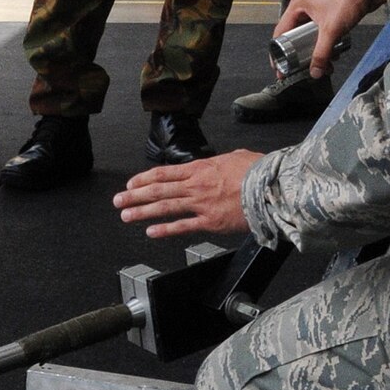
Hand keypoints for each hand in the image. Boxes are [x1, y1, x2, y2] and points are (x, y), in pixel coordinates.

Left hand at [114, 150, 262, 237]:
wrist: (270, 187)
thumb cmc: (257, 171)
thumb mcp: (235, 157)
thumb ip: (221, 162)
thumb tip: (220, 162)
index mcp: (201, 168)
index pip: (164, 173)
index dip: (144, 179)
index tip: (131, 184)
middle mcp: (196, 185)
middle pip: (158, 189)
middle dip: (135, 196)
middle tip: (118, 201)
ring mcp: (201, 204)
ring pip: (165, 207)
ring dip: (142, 212)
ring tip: (126, 216)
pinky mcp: (210, 222)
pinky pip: (182, 226)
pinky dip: (165, 230)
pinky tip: (151, 232)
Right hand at [278, 0, 388, 76]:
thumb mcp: (331, 30)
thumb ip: (322, 53)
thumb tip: (315, 72)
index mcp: (298, 3)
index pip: (281, 31)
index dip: (278, 52)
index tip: (280, 68)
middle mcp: (304, 4)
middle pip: (296, 34)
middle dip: (303, 53)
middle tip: (305, 68)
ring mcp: (317, 6)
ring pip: (310, 33)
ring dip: (317, 49)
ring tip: (326, 63)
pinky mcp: (329, 10)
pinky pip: (321, 30)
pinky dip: (325, 42)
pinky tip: (334, 52)